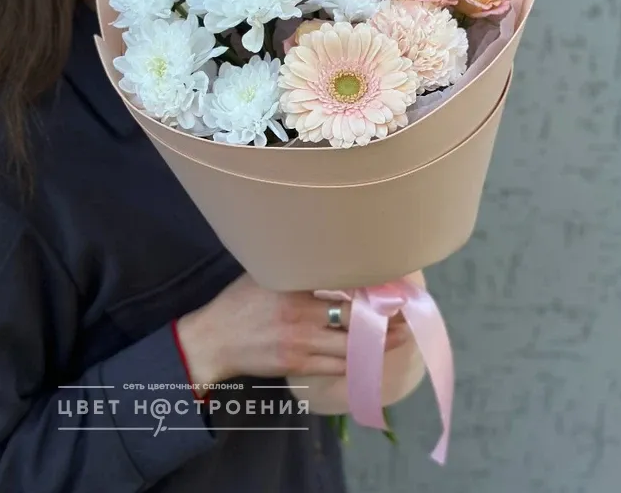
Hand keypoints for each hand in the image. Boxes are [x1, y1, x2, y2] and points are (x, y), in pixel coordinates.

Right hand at [176, 273, 409, 385]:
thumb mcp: (265, 273)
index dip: (371, 291)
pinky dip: (359, 360)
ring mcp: (301, 345)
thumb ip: (296, 268)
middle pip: (354, 322)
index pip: (341, 288)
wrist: (214, 341)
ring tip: (401, 334)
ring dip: (379, 343)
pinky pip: (337, 366)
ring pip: (351, 349)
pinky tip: (373, 354)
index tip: (393, 284)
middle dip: (384, 320)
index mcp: (294, 290)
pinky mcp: (299, 365)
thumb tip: (328, 255)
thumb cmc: (240, 301)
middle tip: (407, 312)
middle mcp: (301, 318)